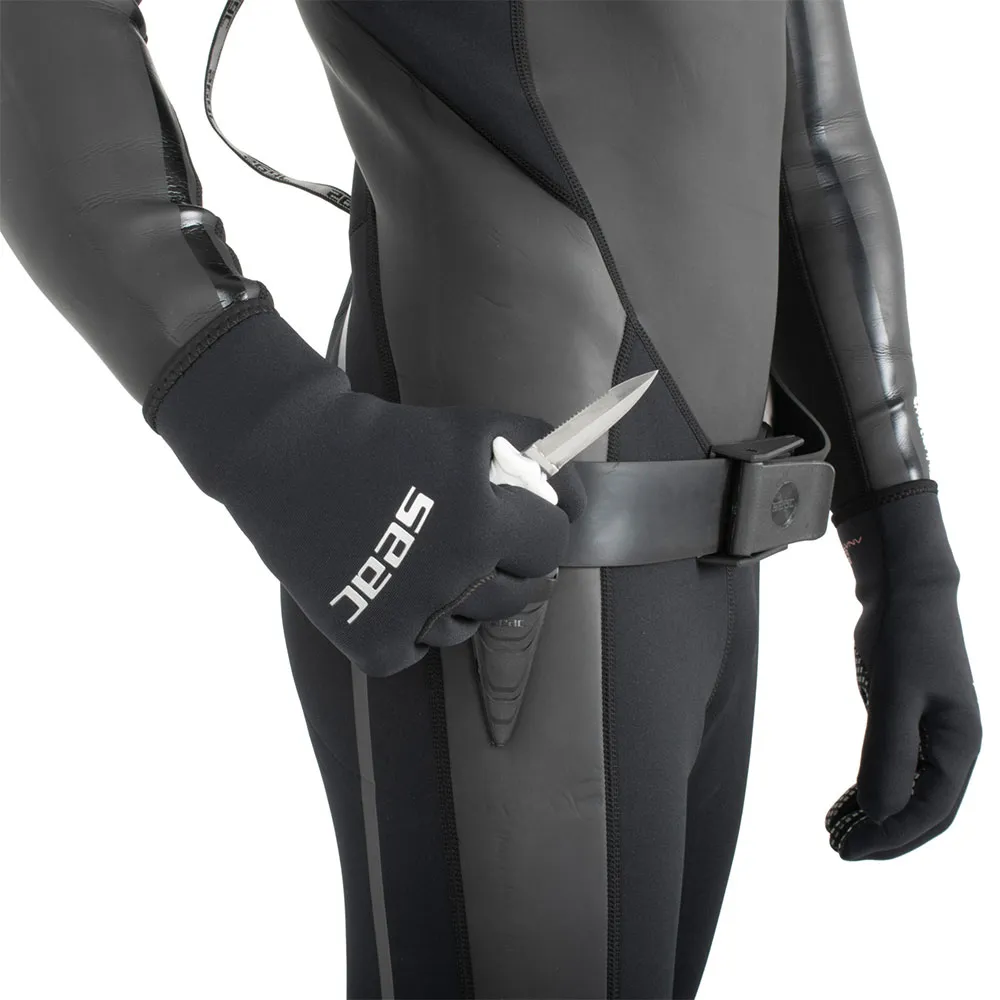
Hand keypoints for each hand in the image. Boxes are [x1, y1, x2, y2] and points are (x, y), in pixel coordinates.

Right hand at [156, 312, 584, 676]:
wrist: (292, 458)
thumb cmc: (385, 440)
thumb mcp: (468, 428)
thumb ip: (533, 449)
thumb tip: (574, 497)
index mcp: (483, 524)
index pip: (551, 545)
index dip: (541, 526)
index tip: (525, 519)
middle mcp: (454, 577)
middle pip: (522, 594)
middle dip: (510, 564)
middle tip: (479, 542)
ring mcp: (413, 616)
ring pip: (468, 627)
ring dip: (460, 598)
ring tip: (426, 559)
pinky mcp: (374, 642)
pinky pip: (417, 649)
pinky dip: (409, 625)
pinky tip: (389, 585)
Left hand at [826, 484, 981, 859]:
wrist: (905, 593)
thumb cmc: (905, 637)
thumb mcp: (894, 695)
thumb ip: (888, 754)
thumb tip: (879, 816)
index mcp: (959, 745)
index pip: (931, 811)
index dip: (891, 837)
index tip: (850, 850)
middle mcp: (951, 746)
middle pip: (922, 810)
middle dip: (883, 835)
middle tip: (838, 850)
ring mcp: (931, 735)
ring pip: (908, 793)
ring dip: (875, 817)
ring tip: (833, 833)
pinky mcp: (909, 722)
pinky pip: (895, 770)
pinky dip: (871, 790)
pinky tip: (843, 804)